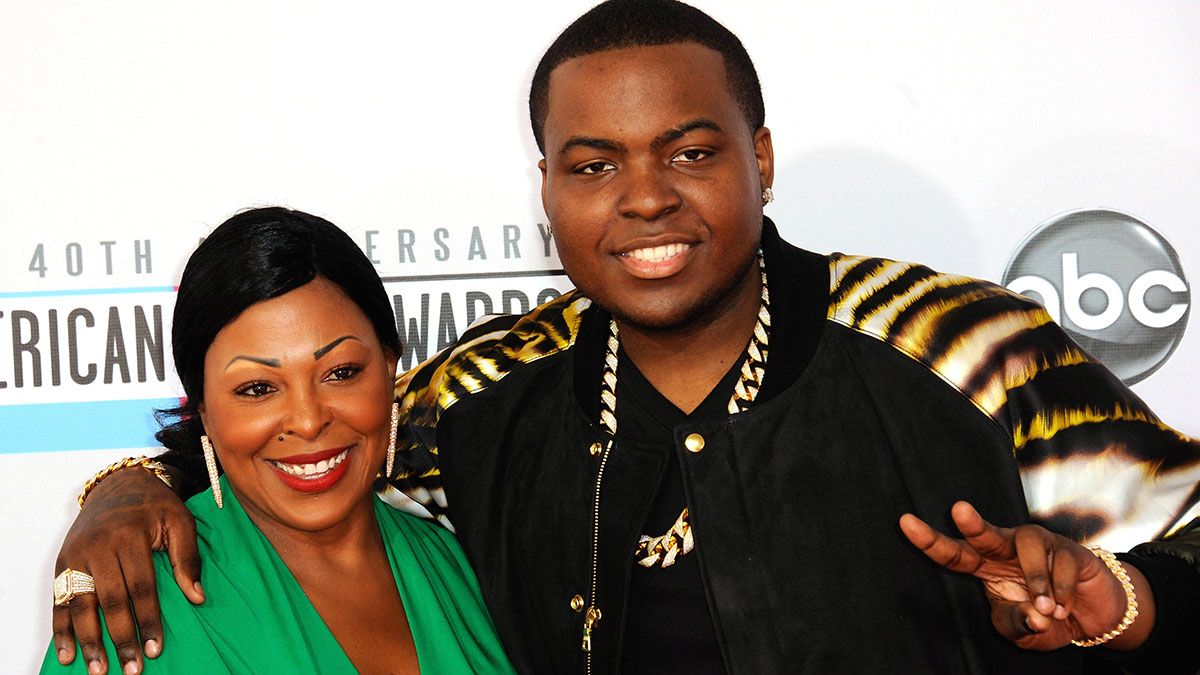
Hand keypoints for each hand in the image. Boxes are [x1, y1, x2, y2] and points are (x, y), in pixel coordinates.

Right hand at [52, 466, 202, 674]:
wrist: (121, 483)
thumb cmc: (156, 506)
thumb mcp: (181, 521)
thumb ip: (187, 559)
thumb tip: (197, 597)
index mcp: (130, 536)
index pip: (141, 587)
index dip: (148, 620)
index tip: (155, 649)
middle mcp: (99, 546)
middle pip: (111, 600)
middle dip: (121, 638)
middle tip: (131, 669)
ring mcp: (76, 555)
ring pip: (82, 604)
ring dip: (89, 641)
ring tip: (98, 670)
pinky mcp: (63, 562)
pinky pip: (60, 600)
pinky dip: (62, 629)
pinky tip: (68, 653)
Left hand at [899, 501, 1152, 650]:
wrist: (1091, 617)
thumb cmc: (1046, 617)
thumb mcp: (1022, 629)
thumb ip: (1017, 623)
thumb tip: (1033, 615)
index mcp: (986, 567)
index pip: (953, 554)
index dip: (930, 540)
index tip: (905, 521)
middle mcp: (1009, 548)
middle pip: (986, 534)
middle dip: (973, 523)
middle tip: (959, 510)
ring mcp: (1040, 545)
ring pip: (1029, 545)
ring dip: (1037, 581)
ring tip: (1048, 609)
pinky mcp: (1071, 550)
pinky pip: (1062, 563)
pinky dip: (1063, 590)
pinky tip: (1066, 606)